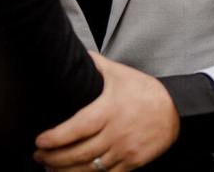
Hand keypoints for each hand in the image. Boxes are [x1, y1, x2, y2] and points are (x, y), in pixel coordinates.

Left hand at [34, 52, 178, 171]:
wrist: (175, 110)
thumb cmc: (144, 90)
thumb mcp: (120, 73)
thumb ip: (97, 65)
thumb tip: (79, 53)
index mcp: (109, 110)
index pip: (77, 128)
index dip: (56, 138)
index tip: (39, 142)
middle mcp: (115, 133)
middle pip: (79, 153)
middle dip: (54, 158)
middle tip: (38, 157)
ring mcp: (124, 151)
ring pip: (90, 169)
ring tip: (50, 169)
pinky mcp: (133, 163)